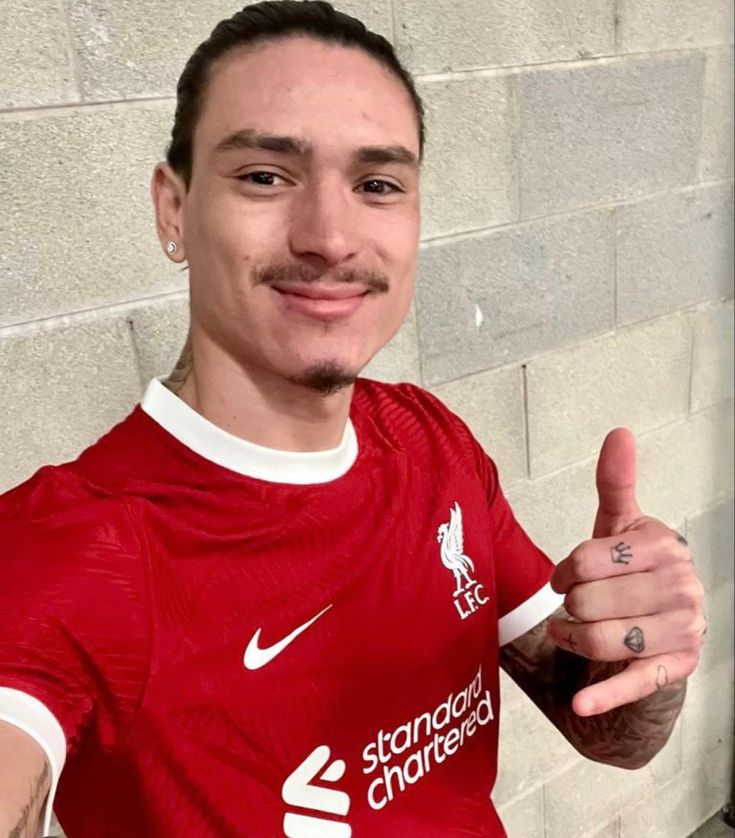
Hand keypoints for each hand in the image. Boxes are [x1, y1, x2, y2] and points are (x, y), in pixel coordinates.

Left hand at [548, 428, 705, 715]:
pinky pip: (633, 682)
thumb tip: (619, 432)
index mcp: (665, 545)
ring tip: (570, 631)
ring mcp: (682, 631)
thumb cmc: (631, 567)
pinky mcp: (674, 669)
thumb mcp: (621, 524)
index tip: (564, 577)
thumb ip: (616, 481)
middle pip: (588, 601)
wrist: (659, 619)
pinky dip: (605, 696)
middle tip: (572, 605)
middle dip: (569, 606)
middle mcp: (682, 587)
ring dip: (572, 639)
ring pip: (600, 639)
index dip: (563, 571)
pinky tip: (580, 704)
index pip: (585, 559)